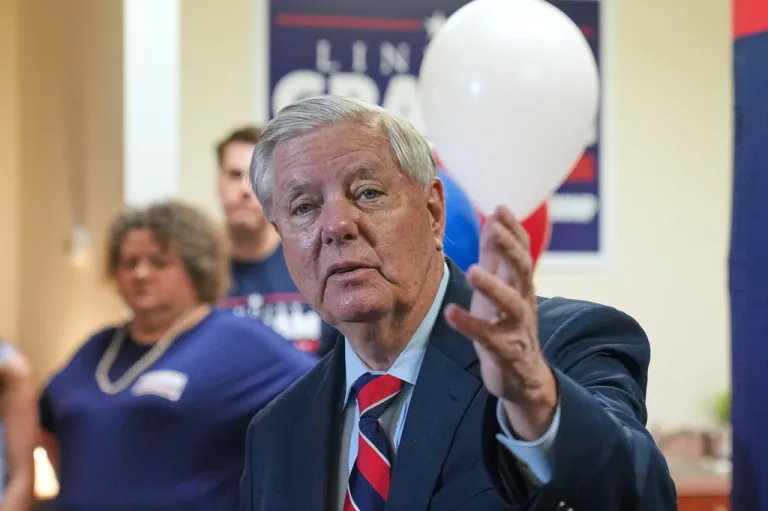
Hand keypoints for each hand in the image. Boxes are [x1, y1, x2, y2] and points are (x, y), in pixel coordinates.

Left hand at [444, 205, 556, 439]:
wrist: (523, 377)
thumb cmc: (506, 324)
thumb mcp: (502, 287)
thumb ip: (497, 256)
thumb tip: (494, 218)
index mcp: (520, 285)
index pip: (522, 252)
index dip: (513, 231)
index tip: (500, 208)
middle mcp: (523, 302)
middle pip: (523, 272)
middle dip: (510, 249)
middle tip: (494, 229)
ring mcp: (516, 327)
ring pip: (512, 305)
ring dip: (493, 287)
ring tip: (474, 271)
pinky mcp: (504, 351)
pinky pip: (488, 337)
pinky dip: (469, 324)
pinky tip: (451, 312)